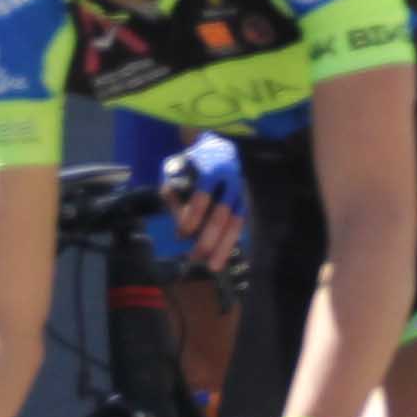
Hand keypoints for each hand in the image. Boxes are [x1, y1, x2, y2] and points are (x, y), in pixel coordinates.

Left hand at [158, 137, 250, 275]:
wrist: (220, 149)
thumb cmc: (192, 162)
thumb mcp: (176, 168)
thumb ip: (172, 189)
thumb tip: (176, 217)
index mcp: (212, 167)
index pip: (202, 194)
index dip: (192, 215)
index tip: (182, 233)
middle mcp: (231, 180)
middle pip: (222, 213)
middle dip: (209, 237)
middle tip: (197, 256)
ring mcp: (241, 193)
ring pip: (236, 223)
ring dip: (225, 246)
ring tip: (214, 267)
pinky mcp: (244, 203)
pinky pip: (240, 226)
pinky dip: (231, 242)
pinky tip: (222, 258)